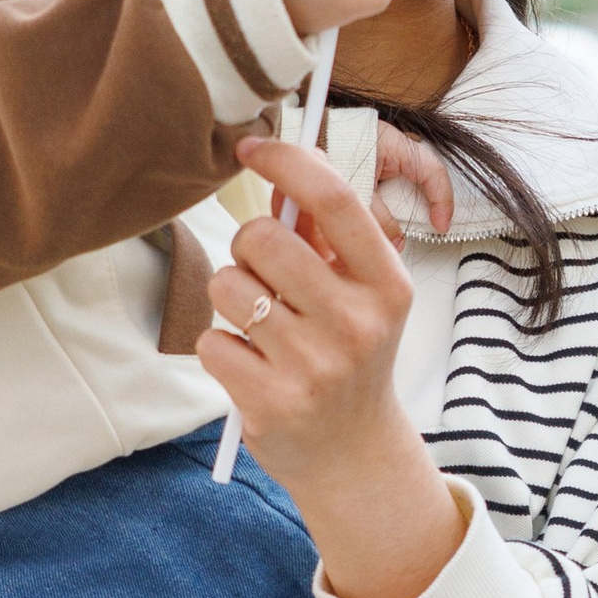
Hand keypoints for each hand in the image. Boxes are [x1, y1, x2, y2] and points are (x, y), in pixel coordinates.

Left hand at [200, 137, 464, 597]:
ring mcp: (314, 368)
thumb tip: (287, 158)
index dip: (286, 159)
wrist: (353, 452)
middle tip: (262, 275)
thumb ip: (327, 231)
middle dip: (247, 246)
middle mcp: (357, 324)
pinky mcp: (271, 404)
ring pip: (227, 287)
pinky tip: (252, 367)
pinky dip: (220, 348)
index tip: (251, 145)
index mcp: (387, 285)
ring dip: (231, 299)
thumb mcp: (360, 293)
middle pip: (262, 239)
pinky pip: (210, 340)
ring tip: (260, 327)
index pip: (334, 199)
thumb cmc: (349, 353)